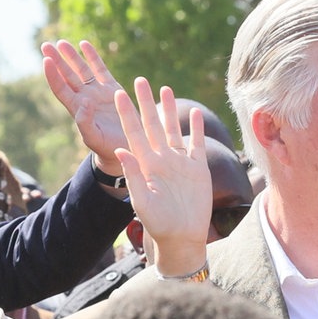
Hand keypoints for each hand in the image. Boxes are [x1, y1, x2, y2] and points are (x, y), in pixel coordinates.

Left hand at [42, 40, 127, 178]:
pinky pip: (100, 69)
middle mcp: (85, 97)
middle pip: (67, 75)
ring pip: (81, 70)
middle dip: (57, 60)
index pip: (60, 88)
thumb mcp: (94, 138)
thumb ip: (85, 123)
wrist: (125, 148)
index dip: (52, 75)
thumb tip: (84, 102)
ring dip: (71, 56)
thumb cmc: (107, 147)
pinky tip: (84, 44)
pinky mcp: (112, 88)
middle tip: (46, 45)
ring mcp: (97, 92)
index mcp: (77, 109)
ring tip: (61, 43)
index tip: (46, 60)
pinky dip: (93, 57)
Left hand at [112, 78, 210, 276]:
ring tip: (165, 89)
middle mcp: (161, 159)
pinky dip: (196, 129)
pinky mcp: (198, 169)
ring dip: (169, 110)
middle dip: (146, 103)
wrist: (182, 237)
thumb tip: (121, 151)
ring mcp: (180, 163)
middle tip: (139, 81)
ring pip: (173, 129)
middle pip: (152, 125)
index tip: (119, 95)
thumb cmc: (158, 224)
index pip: (133, 133)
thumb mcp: (142, 201)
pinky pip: (196, 144)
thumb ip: (133, 175)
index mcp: (145, 165)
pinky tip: (195, 113)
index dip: (127, 114)